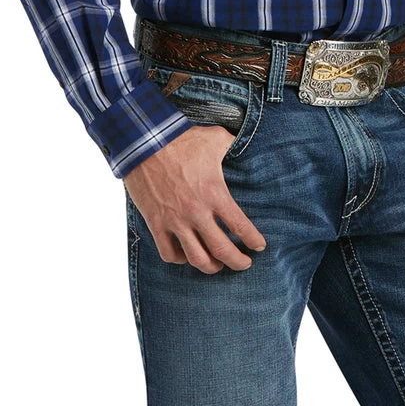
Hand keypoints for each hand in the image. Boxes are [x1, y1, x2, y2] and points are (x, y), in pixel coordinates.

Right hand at [123, 124, 266, 273]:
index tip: (259, 246)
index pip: (240, 226)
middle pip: (222, 250)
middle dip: (237, 262)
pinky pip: (168, 253)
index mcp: (214, 193)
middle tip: (244, 264)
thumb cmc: (182, 140)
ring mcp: (175, 220)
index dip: (253, 240)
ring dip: (210, 267)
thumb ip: (234, 145)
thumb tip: (246, 145)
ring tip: (217, 265)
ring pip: (196, 258)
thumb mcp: (215, 138)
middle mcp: (196, 212)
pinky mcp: (156, 223)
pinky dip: (179, 259)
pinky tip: (186, 255)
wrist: (145, 142)